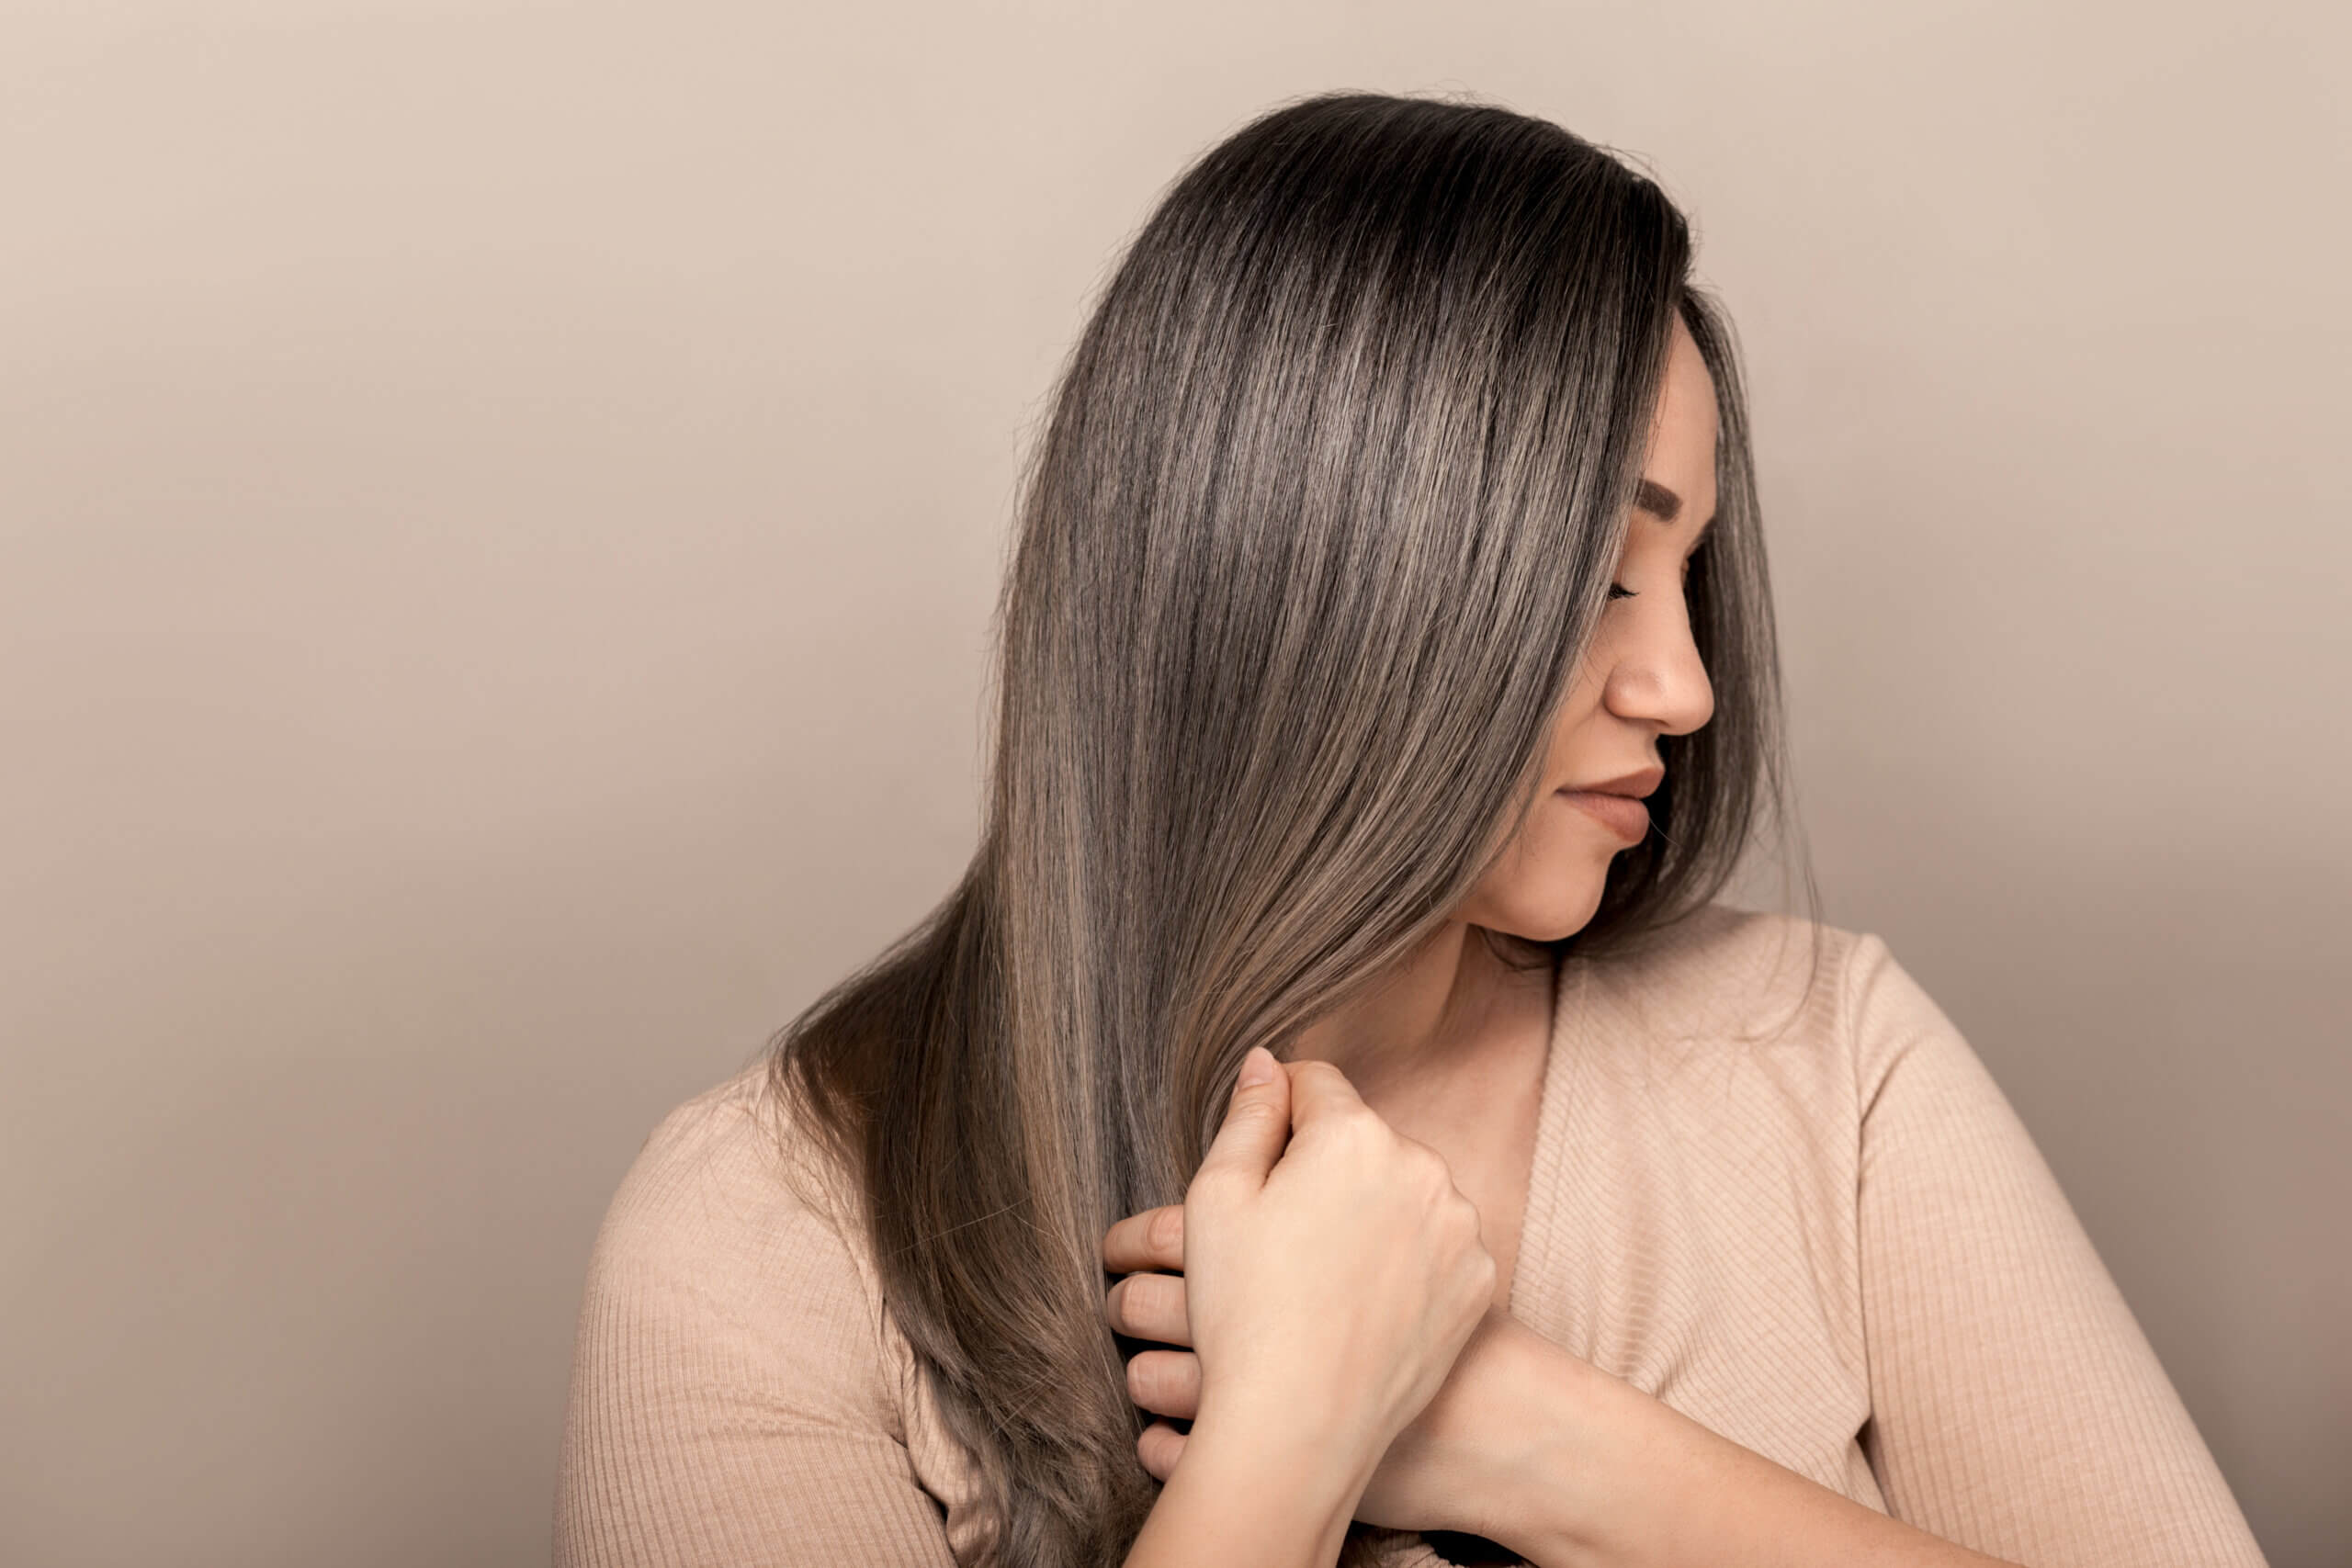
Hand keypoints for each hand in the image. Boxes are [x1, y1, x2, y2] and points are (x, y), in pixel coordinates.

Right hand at [1103, 1052, 1505, 1533]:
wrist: (1300, 1425)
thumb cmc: (1243, 1311)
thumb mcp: (1216, 1199)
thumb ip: (1248, 1116)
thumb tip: (1269, 1063)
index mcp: (1353, 1134)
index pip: (1314, 1084)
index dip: (1275, 1118)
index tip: (1260, 1171)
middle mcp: (1421, 1165)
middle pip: (1363, 1139)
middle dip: (1326, 1167)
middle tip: (1283, 1239)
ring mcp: (1460, 1226)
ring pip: (1404, 1189)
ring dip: (1371, 1209)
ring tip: (1325, 1278)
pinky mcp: (1479, 1281)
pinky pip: (1437, 1243)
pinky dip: (1407, 1260)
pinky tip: (1365, 1303)